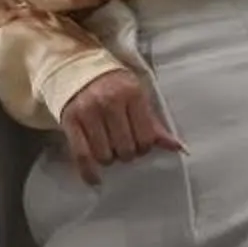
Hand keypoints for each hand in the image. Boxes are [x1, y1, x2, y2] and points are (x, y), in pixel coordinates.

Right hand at [58, 66, 184, 185]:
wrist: (76, 67)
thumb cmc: (111, 84)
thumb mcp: (136, 95)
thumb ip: (153, 123)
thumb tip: (177, 148)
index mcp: (131, 94)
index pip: (146, 137)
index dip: (144, 147)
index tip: (139, 144)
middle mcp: (109, 102)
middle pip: (126, 148)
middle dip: (127, 153)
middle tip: (122, 145)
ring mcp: (87, 111)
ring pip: (105, 154)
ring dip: (109, 158)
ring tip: (107, 148)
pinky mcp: (70, 120)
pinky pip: (81, 154)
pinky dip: (88, 171)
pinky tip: (95, 179)